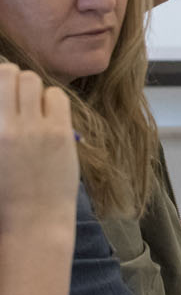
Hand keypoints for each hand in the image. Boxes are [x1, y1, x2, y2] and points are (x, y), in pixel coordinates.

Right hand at [0, 63, 77, 232]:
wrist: (33, 220)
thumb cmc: (5, 193)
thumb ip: (1, 126)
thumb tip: (6, 99)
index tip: (1, 88)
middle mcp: (4, 126)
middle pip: (8, 74)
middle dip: (10, 79)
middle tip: (11, 93)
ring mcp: (33, 128)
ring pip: (32, 81)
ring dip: (29, 87)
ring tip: (28, 105)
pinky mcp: (59, 133)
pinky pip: (55, 96)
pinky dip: (50, 99)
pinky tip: (46, 115)